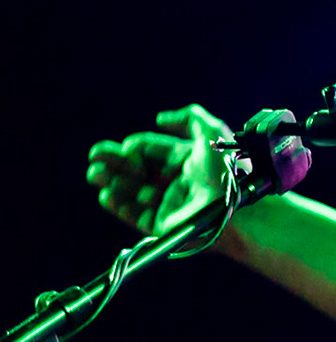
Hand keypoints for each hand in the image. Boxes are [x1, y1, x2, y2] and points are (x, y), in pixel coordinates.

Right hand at [86, 105, 234, 237]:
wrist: (235, 207)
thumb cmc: (226, 171)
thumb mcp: (212, 133)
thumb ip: (190, 117)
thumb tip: (161, 118)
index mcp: (187, 161)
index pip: (153, 150)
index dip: (137, 147)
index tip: (126, 146)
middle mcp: (176, 182)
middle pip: (138, 170)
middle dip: (115, 162)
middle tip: (95, 155)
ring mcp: (168, 203)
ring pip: (132, 191)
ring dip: (111, 181)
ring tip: (94, 173)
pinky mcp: (163, 224)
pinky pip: (134, 215)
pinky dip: (118, 205)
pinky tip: (105, 194)